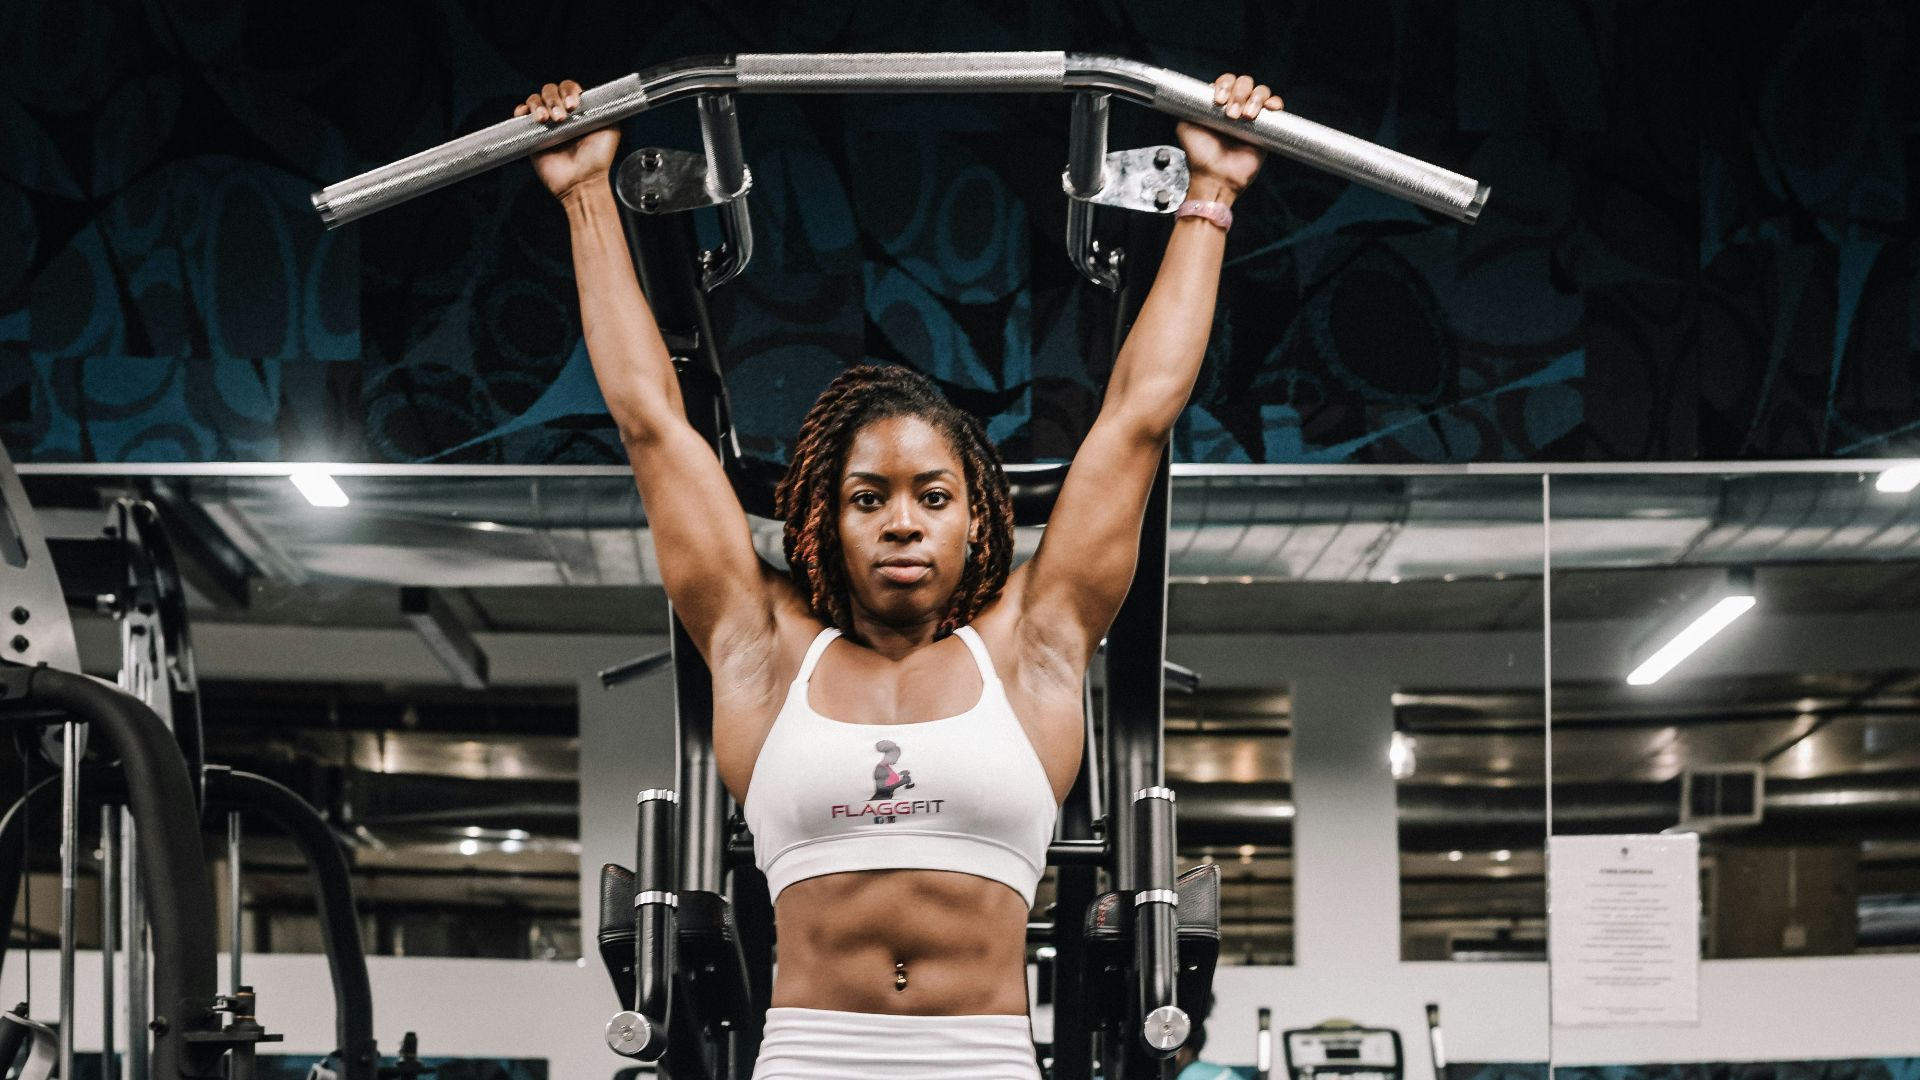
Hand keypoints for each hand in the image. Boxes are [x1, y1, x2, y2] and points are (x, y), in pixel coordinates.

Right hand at [514, 79, 619, 201]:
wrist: (582, 181)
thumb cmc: (598, 159)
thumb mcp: (610, 130)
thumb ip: (605, 110)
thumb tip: (597, 97)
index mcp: (578, 110)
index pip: (569, 88)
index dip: (569, 92)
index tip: (573, 106)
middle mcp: (561, 114)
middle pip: (550, 90)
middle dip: (554, 100)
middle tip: (561, 119)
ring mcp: (546, 123)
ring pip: (535, 99)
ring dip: (540, 105)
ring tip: (547, 121)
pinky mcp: (531, 135)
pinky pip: (520, 114)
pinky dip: (522, 110)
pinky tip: (532, 118)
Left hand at [1176, 73, 1283, 200]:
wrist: (1216, 177)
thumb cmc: (1200, 156)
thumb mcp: (1185, 127)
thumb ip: (1189, 106)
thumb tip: (1195, 92)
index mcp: (1218, 105)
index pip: (1226, 81)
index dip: (1224, 85)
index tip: (1218, 101)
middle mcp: (1236, 107)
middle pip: (1244, 82)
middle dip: (1239, 94)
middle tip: (1231, 115)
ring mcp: (1252, 116)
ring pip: (1260, 91)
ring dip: (1254, 99)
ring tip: (1245, 118)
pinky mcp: (1267, 128)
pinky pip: (1275, 106)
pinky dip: (1274, 102)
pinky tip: (1269, 109)